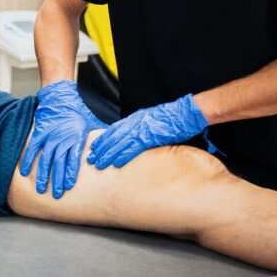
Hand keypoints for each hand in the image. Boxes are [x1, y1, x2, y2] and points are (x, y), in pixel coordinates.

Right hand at [20, 80, 106, 198]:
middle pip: (59, 163)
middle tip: (56, 195)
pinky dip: (27, 160)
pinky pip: (32, 148)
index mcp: (76, 138)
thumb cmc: (78, 112)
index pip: (73, 160)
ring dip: (42, 175)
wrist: (61, 97)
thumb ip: (100, 137)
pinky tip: (25, 172)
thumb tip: (112, 147)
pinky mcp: (39, 133)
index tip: (69, 186)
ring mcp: (49, 136)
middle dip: (57, 180)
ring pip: (45, 159)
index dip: (70, 174)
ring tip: (41, 189)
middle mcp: (62, 139)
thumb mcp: (92, 124)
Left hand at [87, 94, 207, 168]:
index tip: (94, 147)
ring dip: (108, 154)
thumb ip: (143, 128)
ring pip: (120, 143)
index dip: (104, 139)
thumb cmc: (174, 118)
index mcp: (136, 118)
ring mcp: (142, 128)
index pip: (115, 129)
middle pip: (113, 136)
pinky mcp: (150, 135)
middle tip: (90, 159)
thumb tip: (137, 139)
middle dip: (101, 148)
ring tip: (98, 164)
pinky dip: (123, 155)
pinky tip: (116, 163)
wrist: (186, 113)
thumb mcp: (153, 121)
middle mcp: (135, 122)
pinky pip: (133, 147)